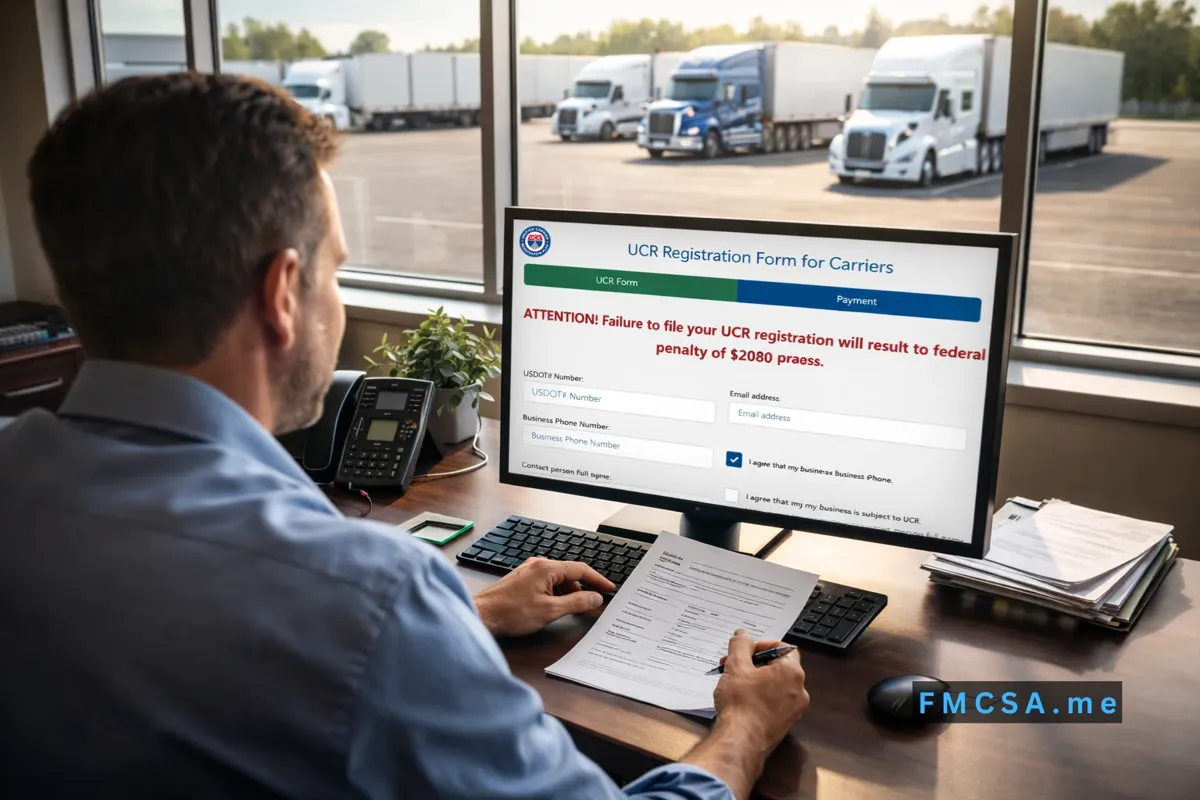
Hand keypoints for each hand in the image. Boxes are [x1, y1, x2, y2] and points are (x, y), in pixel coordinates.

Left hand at [473, 557, 614, 637]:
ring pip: (557, 579)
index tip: (609, 588)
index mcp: (547, 568)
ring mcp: (529, 571)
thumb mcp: (550, 610)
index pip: (580, 569)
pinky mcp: (522, 579)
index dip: (597, 579)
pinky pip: (546, 583)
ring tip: (571, 610)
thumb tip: (595, 598)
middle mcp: (538, 564)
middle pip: (569, 574)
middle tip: (592, 603)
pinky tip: (553, 608)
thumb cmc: (510, 613)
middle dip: (582, 589)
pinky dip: (555, 593)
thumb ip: (576, 603)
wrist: (483, 615)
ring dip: (567, 593)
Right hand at [712, 629, 808, 751]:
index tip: (743, 651)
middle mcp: (799, 691)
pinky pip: (774, 703)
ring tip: (732, 682)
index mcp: (792, 672)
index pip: (782, 647)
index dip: (761, 645)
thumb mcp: (736, 666)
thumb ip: (740, 645)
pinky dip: (760, 696)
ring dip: (755, 679)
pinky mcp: (785, 725)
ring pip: (775, 686)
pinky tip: (740, 701)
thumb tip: (743, 634)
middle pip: (778, 667)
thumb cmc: (740, 702)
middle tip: (732, 665)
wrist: (741, 743)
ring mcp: (794, 711)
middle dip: (753, 663)